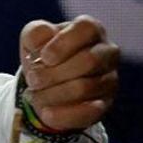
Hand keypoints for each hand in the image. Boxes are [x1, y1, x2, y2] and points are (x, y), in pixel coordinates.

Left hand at [19, 16, 119, 131]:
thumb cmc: (42, 53)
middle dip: (54, 73)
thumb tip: (43, 37)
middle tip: (32, 79)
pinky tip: (46, 112)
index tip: (44, 57)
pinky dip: (62, 113)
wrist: (46, 83)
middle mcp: (107, 52)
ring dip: (52, 93)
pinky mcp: (105, 104)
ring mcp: (110, 79)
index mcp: (90, 29)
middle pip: (89, 61)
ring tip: (34, 94)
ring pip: (85, 88)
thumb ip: (35, 33)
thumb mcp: (32, 38)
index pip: (86, 29)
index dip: (63, 44)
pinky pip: (88, 112)